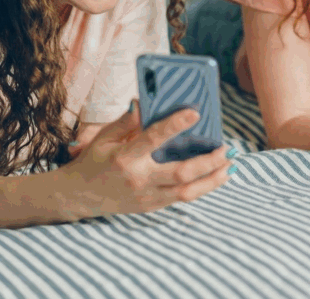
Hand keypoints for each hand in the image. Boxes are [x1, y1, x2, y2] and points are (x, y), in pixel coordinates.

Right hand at [57, 103, 232, 219]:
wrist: (79, 196)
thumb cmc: (94, 160)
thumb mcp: (104, 137)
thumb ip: (126, 121)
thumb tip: (144, 101)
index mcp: (126, 157)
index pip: (154, 138)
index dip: (176, 125)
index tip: (196, 112)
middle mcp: (139, 179)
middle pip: (180, 172)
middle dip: (208, 161)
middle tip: (226, 148)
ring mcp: (146, 196)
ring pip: (186, 192)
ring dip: (212, 180)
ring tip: (230, 166)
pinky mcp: (150, 207)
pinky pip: (180, 199)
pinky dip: (201, 189)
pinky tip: (215, 178)